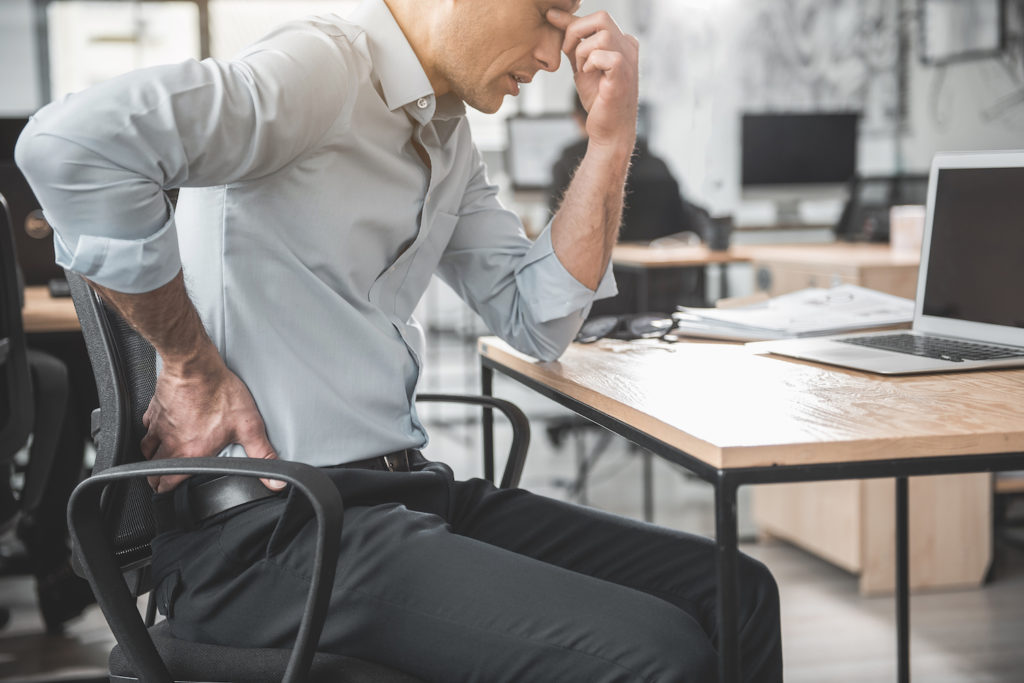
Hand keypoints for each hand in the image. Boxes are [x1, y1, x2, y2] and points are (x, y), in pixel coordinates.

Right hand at [140, 347, 282, 492]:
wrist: (196, 366)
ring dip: (151, 456)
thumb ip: (262, 453)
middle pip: (153, 469)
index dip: (167, 490)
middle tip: (161, 480)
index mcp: (192, 453)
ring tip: (158, 458)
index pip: (168, 482)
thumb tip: (275, 480)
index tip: (168, 490)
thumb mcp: (249, 426)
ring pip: (146, 449)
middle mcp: (172, 443)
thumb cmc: (220, 392)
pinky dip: (149, 431)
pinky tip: (157, 428)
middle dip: (156, 478)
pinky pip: (146, 426)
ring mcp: (160, 426)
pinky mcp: (155, 409)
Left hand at [547, 8, 638, 151]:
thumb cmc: (598, 100)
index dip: (572, 22)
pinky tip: (589, 76)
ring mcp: (629, 60)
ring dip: (583, 52)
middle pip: (602, 17)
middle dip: (576, 30)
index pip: (596, 19)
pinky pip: (604, 55)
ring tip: (582, 70)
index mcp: (621, 42)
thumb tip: (554, 16)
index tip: (551, 19)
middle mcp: (629, 47)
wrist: (609, 130)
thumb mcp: (581, 64)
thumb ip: (572, 41)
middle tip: (566, 51)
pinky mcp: (623, 75)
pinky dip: (590, 63)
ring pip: (602, 36)